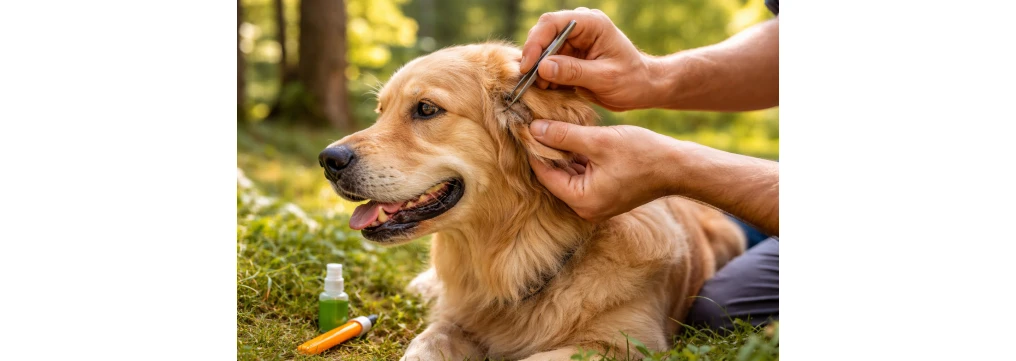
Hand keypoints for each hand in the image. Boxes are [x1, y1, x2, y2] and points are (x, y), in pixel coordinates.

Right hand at [520, 8, 656, 110]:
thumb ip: (573, 71)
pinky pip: (549, 63)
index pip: (552, 23)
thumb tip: (542, 67)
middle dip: (534, 58)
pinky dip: (545, 77)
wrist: (642, 88)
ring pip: (543, 51)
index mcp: (591, 23)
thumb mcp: (604, 78)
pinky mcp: (570, 56)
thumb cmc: (631, 80)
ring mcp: (573, 41)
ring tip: (544, 89)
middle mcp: (579, 27)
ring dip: (538, 70)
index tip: (529, 67)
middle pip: (543, 35)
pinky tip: (551, 90)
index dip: (535, 43)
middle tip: (531, 82)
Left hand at [527, 119, 678, 221]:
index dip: (534, 148)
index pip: (545, 174)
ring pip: (568, 174)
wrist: (678, 167)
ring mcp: (596, 203)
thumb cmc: (642, 155)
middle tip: (533, 124)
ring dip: (560, 153)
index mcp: (582, 201)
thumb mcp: (599, 141)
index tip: (524, 126)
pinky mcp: (605, 194)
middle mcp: (586, 208)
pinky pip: (582, 175)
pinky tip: (570, 136)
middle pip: (555, 176)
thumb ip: (564, 136)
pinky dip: (576, 158)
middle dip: (546, 150)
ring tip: (548, 126)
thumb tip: (533, 129)